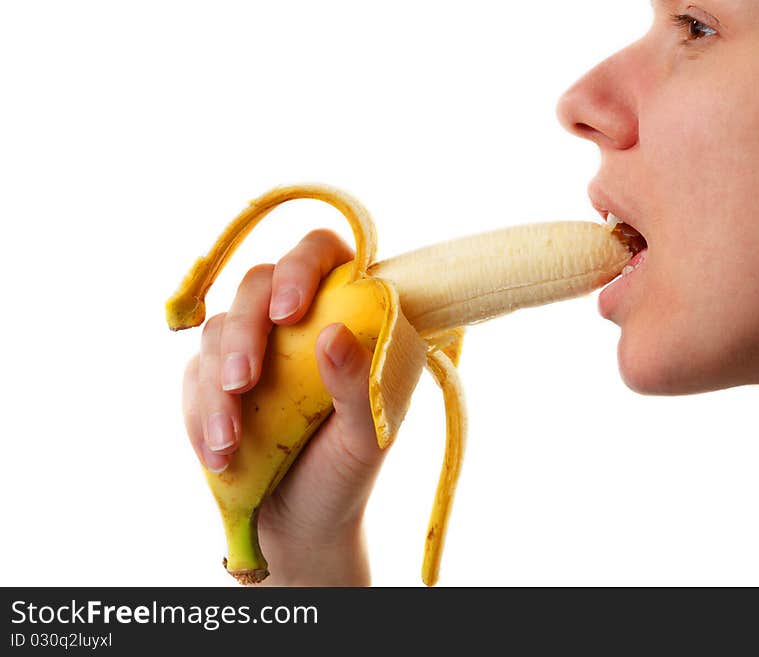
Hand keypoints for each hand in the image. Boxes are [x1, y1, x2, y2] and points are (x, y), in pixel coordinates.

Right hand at [181, 229, 385, 584]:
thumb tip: (334, 334)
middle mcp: (299, 322)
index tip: (288, 312)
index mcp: (349, 317)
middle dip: (244, 333)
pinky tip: (219, 455)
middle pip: (257, 284)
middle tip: (245, 383)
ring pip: (219, 330)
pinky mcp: (218, 378)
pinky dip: (201, 413)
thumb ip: (358, 388)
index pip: (325, 254)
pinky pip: (194, 376)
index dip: (303, 266)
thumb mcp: (366, 440)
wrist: (302, 524)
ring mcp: (256, 348)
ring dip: (217, 386)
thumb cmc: (345, 474)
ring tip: (228, 442)